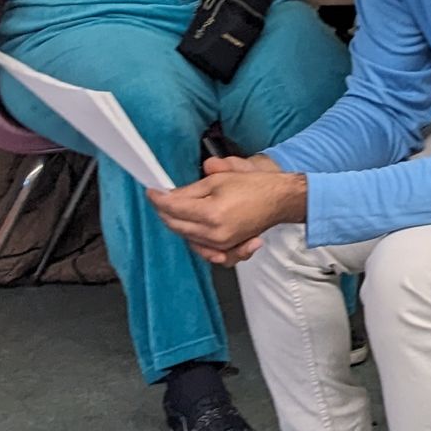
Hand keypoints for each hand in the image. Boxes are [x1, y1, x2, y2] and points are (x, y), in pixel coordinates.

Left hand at [150, 159, 302, 265]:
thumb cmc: (254, 186)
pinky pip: (203, 249)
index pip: (174, 208)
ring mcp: (221, 244)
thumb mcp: (218, 180)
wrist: (279, 199)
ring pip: (186, 237)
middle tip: (159, 199)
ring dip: (176, 224)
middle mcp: (214, 233)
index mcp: (211, 214)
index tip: (152, 191)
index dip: (159, 198)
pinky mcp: (228, 249)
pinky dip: (194, 241)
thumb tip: (171, 195)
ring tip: (172, 211)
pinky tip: (191, 232)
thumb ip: (190, 190)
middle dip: (164, 211)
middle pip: (176, 225)